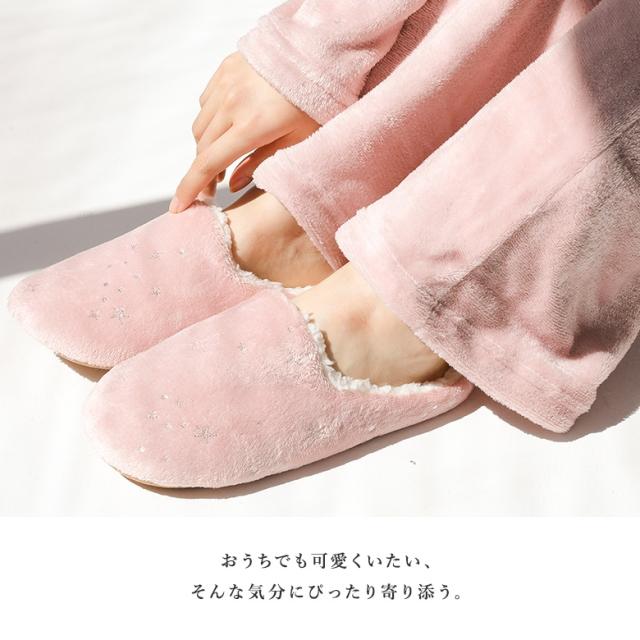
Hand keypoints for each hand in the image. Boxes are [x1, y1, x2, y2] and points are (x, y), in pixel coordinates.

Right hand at [170, 52, 318, 212]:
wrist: (319, 52)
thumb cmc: (316, 102)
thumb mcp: (296, 141)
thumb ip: (261, 163)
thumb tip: (232, 185)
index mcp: (253, 125)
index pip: (209, 164)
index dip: (190, 188)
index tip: (178, 207)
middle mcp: (233, 102)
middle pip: (202, 148)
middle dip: (201, 174)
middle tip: (212, 191)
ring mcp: (226, 82)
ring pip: (201, 126)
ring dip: (205, 149)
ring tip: (221, 164)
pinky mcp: (225, 68)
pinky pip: (206, 102)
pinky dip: (210, 122)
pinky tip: (225, 130)